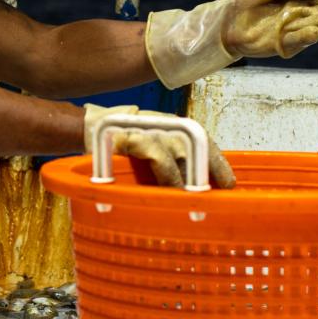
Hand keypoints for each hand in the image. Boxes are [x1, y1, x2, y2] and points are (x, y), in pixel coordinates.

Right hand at [83, 104, 236, 188]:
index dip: (217, 159)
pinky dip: (165, 172)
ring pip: (179, 148)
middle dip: (211, 165)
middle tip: (220, 188)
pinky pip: (156, 154)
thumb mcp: (151, 149)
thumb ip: (171, 161)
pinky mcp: (132, 136)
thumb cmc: (121, 143)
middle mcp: (164, 124)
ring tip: (191, 195)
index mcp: (171, 127)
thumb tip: (194, 187)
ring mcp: (148, 128)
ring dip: (187, 174)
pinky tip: (168, 187)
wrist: (89, 127)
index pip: (201, 138)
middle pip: (196, 140)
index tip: (229, 182)